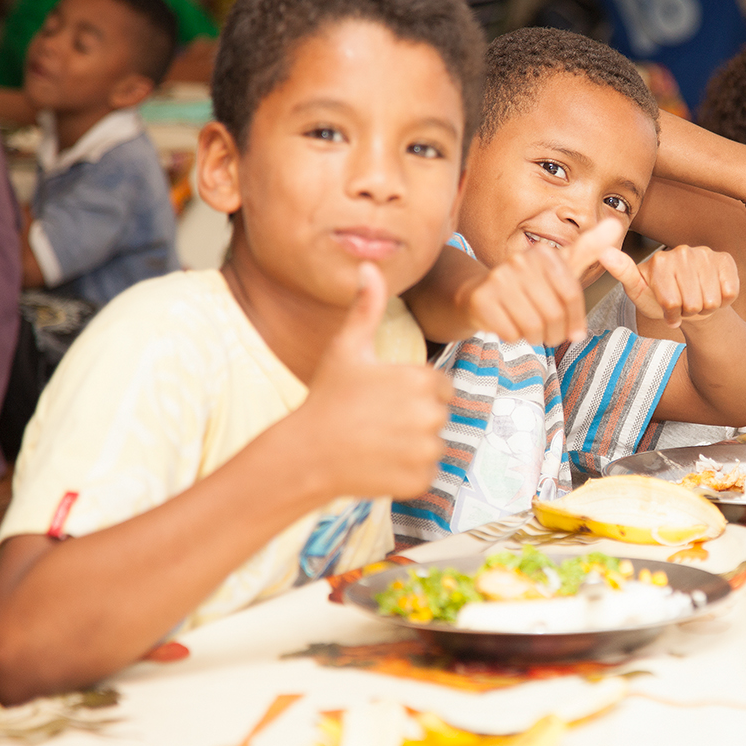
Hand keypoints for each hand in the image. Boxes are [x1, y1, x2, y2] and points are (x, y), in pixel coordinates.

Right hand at [296, 263, 452, 500]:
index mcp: (421, 380)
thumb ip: (366, 307)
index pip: (440, 386)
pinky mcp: (419, 480)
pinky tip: (377, 464)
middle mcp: (430, 414)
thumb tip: (370, 266)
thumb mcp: (347, 348)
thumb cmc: (327, 398)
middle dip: (413, 419)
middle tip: (376, 421)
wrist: (305, 454)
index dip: (413, 392)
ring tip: (375, 441)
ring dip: (411, 446)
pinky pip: (425, 474)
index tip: (384, 398)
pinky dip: (406, 473)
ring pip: (433, 446)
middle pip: (438, 416)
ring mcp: (425, 450)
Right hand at [464, 219, 623, 345]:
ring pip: (533, 326)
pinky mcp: (482, 298)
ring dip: (535, 337)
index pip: (572, 295)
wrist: (481, 295)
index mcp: (544, 254)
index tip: (574, 331)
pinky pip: (510, 332)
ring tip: (531, 332)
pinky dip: (514, 337)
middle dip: (555, 332)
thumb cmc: (529, 285)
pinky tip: (510, 326)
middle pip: (554, 313)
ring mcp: (499, 278)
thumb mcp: (561, 267)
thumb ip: (588, 249)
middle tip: (549, 335)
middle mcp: (520, 261)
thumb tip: (615, 223)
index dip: (575, 320)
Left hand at [600, 244, 738, 328]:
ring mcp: (705, 253)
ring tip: (698, 300)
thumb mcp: (639, 291)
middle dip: (689, 312)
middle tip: (685, 305)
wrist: (693, 302)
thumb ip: (622, 272)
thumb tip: (603, 251)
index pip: (671, 302)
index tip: (667, 310)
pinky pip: (729, 291)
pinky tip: (714, 292)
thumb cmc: (663, 300)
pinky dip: (723, 300)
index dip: (672, 315)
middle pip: (692, 303)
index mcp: (659, 260)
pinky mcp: (725, 259)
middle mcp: (682, 251)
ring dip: (706, 307)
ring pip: (712, 299)